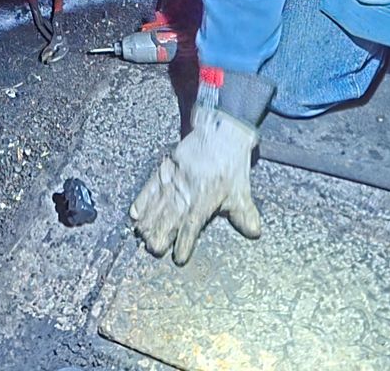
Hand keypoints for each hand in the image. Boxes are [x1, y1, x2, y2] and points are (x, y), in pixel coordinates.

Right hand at [129, 105, 262, 264]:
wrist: (220, 133)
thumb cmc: (231, 164)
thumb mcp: (241, 190)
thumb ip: (245, 214)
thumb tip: (254, 232)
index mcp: (205, 197)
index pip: (192, 225)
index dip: (184, 242)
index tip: (179, 257)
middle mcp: (186, 190)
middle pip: (170, 217)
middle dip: (161, 234)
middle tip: (153, 248)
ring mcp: (173, 178)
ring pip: (157, 204)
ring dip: (149, 222)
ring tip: (142, 236)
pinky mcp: (165, 168)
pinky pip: (150, 187)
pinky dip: (142, 200)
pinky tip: (135, 213)